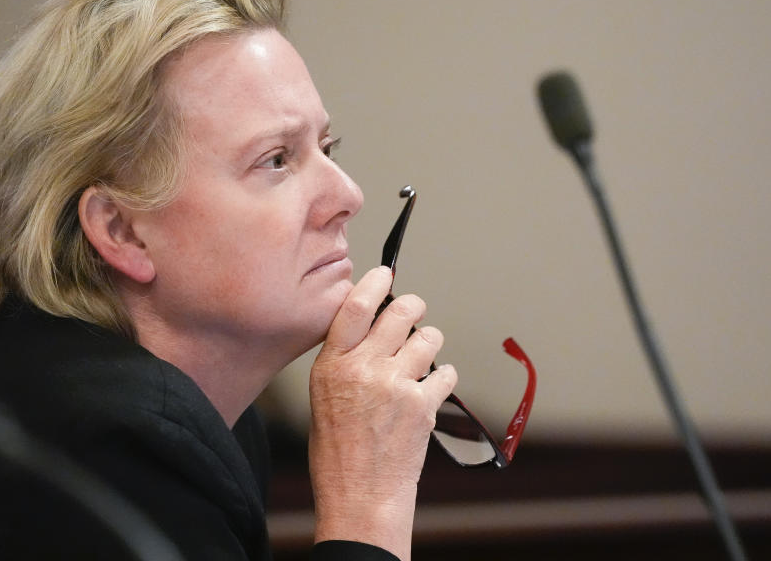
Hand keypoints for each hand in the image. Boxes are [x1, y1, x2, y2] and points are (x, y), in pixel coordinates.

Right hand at [309, 266, 457, 560]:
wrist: (360, 497)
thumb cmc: (338, 452)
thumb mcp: (324, 396)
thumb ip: (346, 360)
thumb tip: (374, 327)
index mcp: (332, 366)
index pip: (355, 307)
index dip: (374, 283)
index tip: (385, 273)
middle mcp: (364, 369)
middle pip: (401, 312)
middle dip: (413, 306)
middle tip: (414, 310)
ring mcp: (396, 385)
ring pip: (429, 338)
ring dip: (429, 343)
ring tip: (420, 361)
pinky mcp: (423, 405)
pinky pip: (445, 372)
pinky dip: (441, 379)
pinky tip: (429, 392)